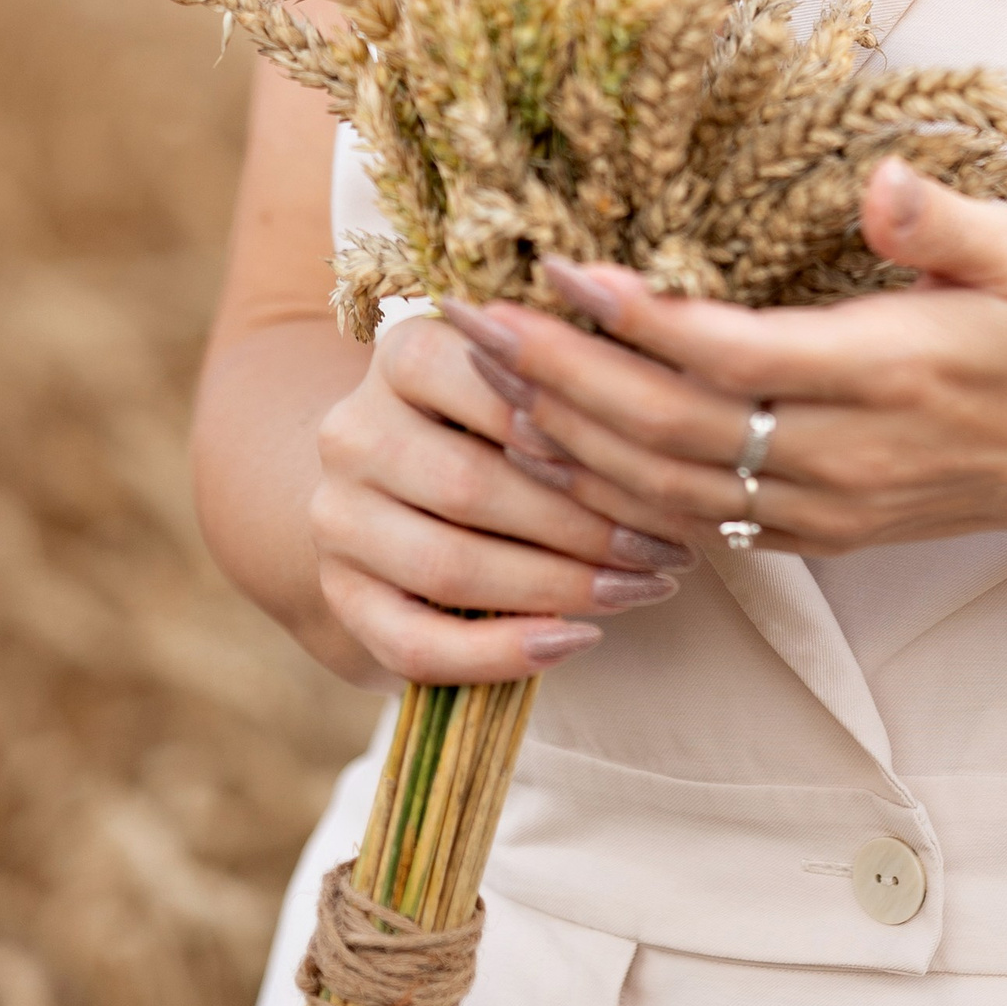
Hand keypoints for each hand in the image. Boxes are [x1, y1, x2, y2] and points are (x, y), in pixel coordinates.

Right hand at [309, 312, 695, 681]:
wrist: (394, 490)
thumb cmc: (493, 424)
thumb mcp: (519, 378)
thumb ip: (570, 374)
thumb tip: (667, 394)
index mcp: (404, 350)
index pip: (497, 385)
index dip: (584, 432)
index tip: (665, 466)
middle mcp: (353, 429)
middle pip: (474, 485)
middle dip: (586, 524)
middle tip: (671, 547)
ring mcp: (335, 517)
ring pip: (448, 566)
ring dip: (558, 587)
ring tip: (640, 590)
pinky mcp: (338, 596)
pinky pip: (413, 643)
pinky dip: (498, 654)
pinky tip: (572, 641)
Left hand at [440, 160, 1006, 559]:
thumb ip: (946, 220)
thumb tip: (879, 182)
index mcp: (889, 372)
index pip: (732, 356)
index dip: (639, 319)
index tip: (562, 269)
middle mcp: (845, 455)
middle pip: (671, 429)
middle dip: (562, 378)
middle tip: (474, 321)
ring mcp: (827, 507)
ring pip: (666, 489)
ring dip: (570, 439)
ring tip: (491, 379)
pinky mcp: (820, 534)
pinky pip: (695, 522)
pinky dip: (615, 490)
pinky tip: (561, 450)